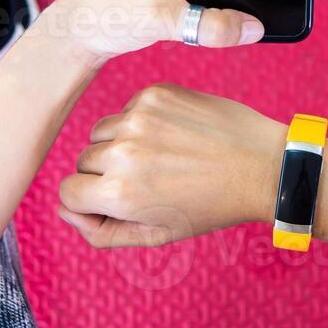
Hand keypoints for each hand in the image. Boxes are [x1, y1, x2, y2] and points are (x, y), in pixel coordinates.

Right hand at [57, 83, 283, 246]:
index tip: (118, 201)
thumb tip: (64, 210)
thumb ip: (102, 231)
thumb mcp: (156, 234)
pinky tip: (175, 135)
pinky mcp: (155, 93)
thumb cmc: (211, 205)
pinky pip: (126, 109)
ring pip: (101, 132)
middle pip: (83, 161)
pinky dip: (142, 122)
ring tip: (162, 157)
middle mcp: (123, 152)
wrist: (262, 165)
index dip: (89, 200)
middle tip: (149, 180)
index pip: (67, 191)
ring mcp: (139, 117)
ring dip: (120, 145)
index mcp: (119, 193)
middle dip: (105, 173)